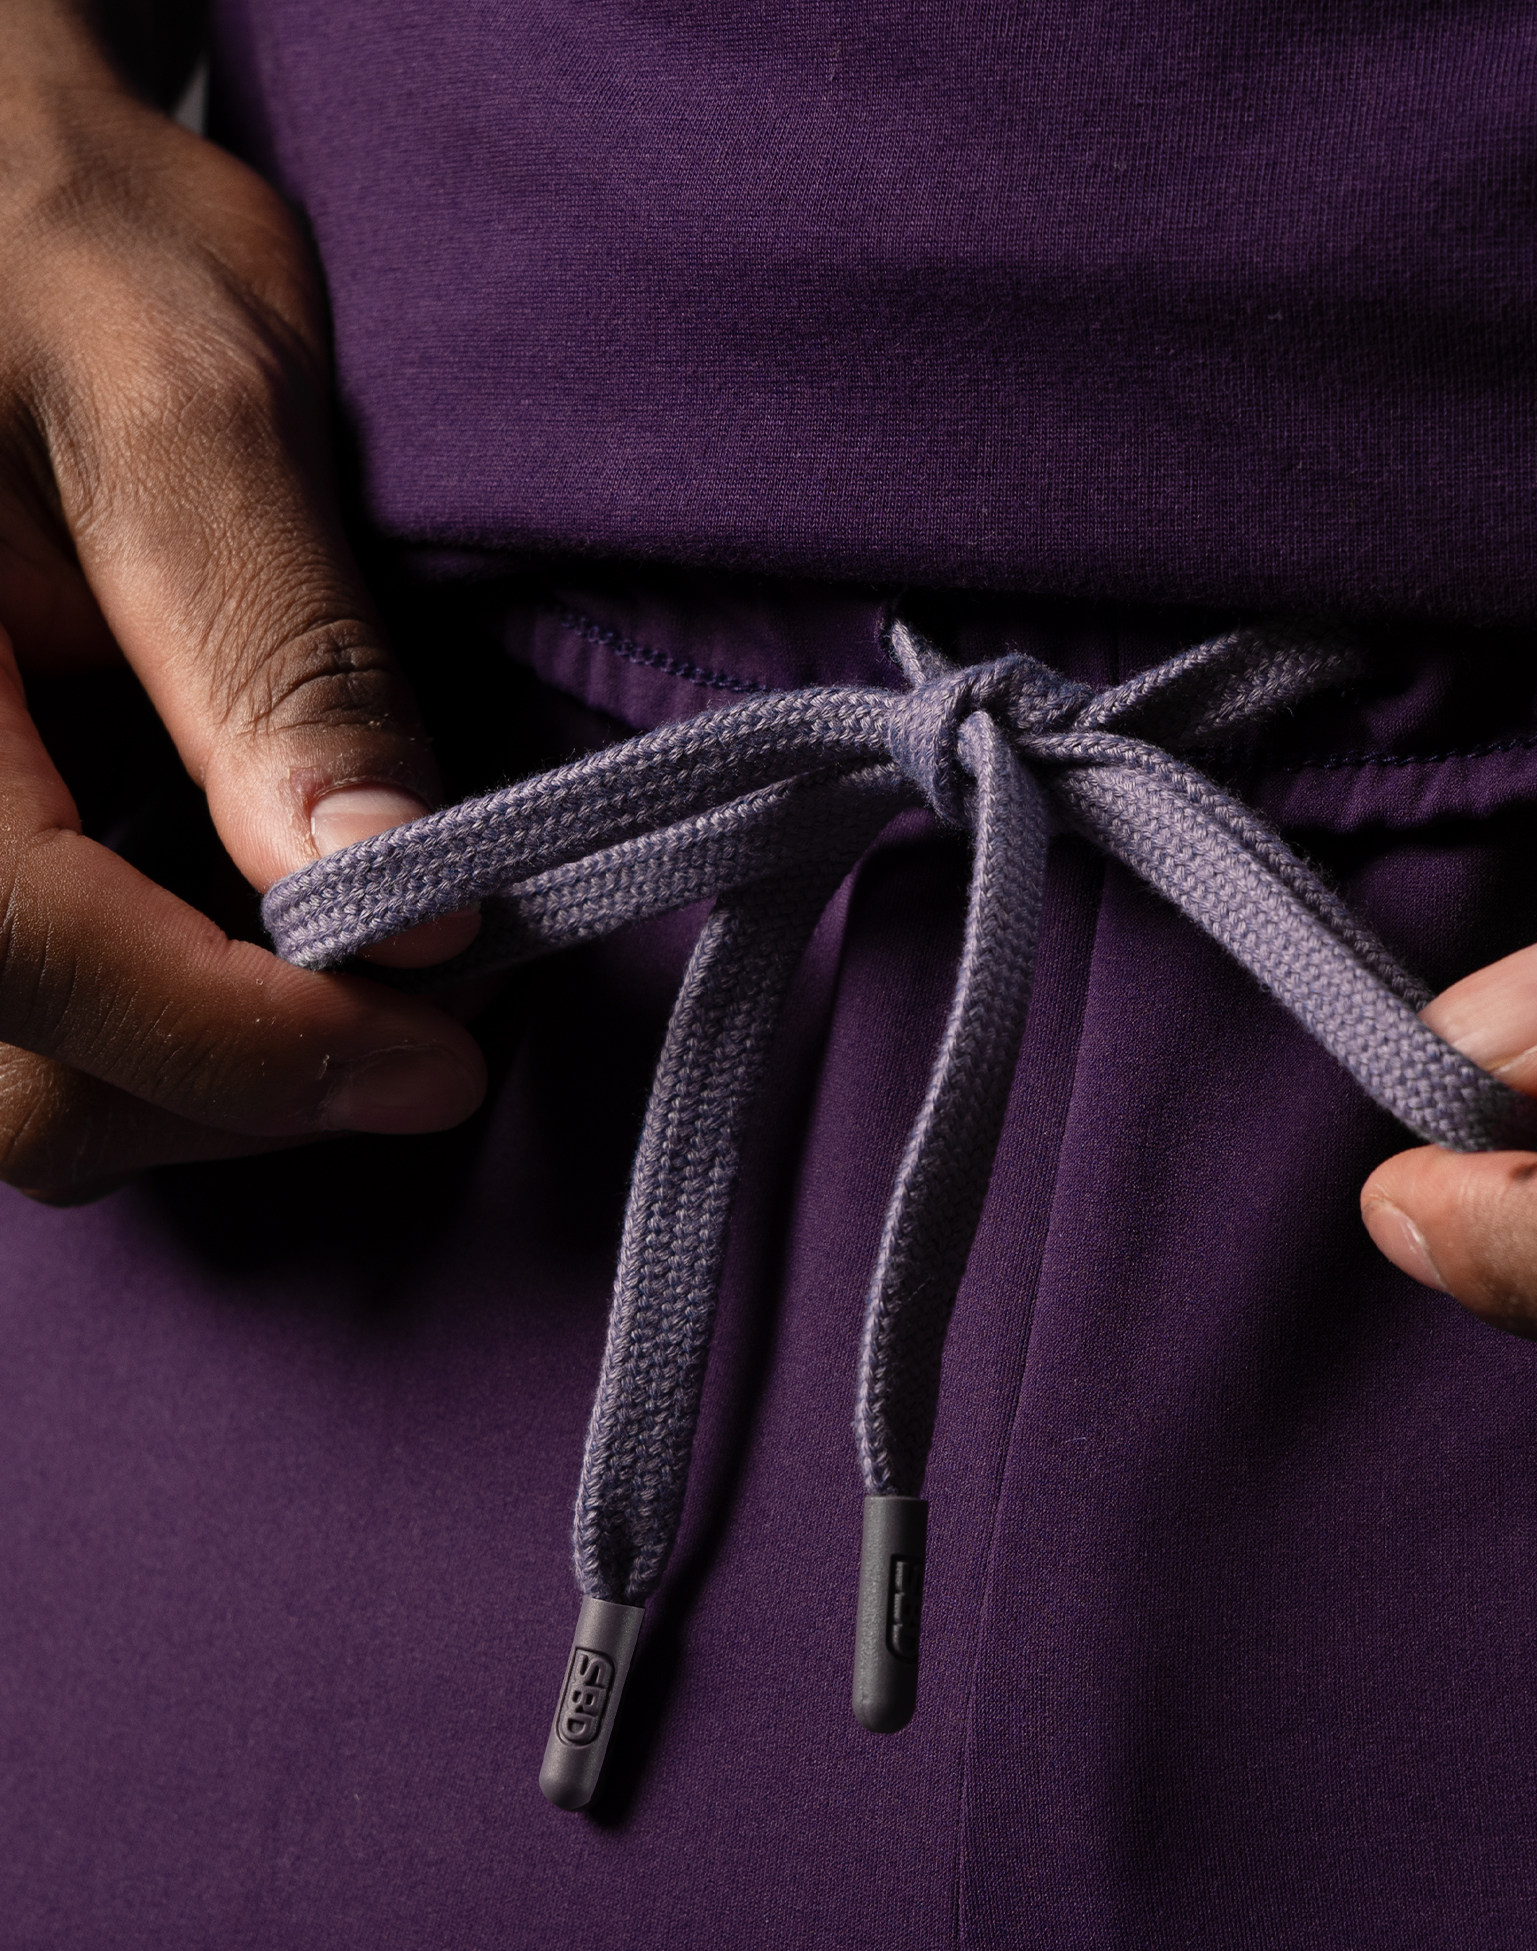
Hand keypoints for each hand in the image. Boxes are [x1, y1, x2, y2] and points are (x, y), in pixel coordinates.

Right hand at [0, 4, 482, 1201]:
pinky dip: (201, 1028)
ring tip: (398, 978)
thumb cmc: (55, 238)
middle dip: (255, 1081)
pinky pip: (62, 1018)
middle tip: (449, 1017)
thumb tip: (402, 907)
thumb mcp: (185, 409)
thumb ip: (280, 658)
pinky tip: (313, 941)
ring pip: (43, 1080)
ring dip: (235, 1076)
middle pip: (33, 1071)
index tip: (438, 1058)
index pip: (27, 951)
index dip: (247, 1045)